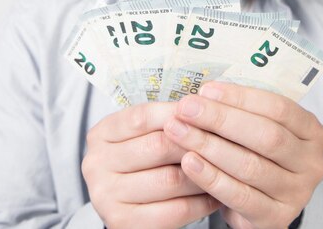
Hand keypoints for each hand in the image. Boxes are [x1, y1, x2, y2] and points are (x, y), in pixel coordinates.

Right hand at [82, 102, 220, 228]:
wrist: (130, 207)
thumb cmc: (145, 162)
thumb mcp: (144, 135)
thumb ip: (166, 121)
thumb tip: (205, 105)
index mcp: (101, 134)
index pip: (143, 116)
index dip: (180, 113)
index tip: (210, 111)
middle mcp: (95, 163)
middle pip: (158, 146)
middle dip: (197, 142)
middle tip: (226, 140)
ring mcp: (105, 195)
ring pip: (171, 179)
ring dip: (205, 174)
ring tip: (227, 167)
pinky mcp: (123, 223)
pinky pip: (175, 210)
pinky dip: (202, 202)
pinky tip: (216, 195)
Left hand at [163, 82, 322, 228]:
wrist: (259, 206)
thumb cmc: (255, 157)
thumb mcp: (258, 132)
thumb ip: (241, 113)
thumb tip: (203, 94)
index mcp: (312, 132)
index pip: (279, 108)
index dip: (241, 98)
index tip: (206, 90)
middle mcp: (311, 163)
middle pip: (266, 135)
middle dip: (221, 119)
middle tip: (186, 109)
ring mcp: (297, 193)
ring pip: (251, 165)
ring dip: (210, 146)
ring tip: (178, 132)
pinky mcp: (276, 217)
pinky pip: (240, 195)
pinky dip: (211, 178)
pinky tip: (189, 162)